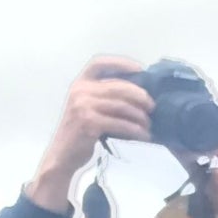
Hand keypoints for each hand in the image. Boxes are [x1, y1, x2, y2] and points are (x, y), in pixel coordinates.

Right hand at [29, 57, 150, 211]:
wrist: (64, 154)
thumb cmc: (81, 132)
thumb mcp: (89, 108)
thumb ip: (105, 98)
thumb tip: (139, 95)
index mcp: (80, 84)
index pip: (99, 64)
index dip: (120, 63)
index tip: (140, 69)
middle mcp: (80, 91)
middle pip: (118, 86)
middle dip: (140, 95)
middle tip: (153, 106)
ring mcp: (83, 106)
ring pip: (122, 106)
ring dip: (141, 116)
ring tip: (149, 125)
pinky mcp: (89, 123)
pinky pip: (120, 124)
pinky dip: (136, 130)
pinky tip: (145, 136)